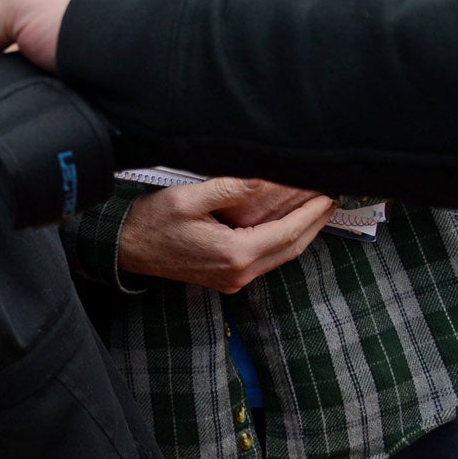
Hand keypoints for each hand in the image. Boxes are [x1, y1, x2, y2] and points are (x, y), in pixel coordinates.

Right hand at [118, 177, 334, 292]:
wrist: (126, 249)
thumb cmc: (152, 222)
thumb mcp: (187, 198)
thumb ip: (228, 188)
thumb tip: (263, 178)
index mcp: (234, 254)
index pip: (287, 233)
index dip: (311, 214)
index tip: (328, 195)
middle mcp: (239, 273)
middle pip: (290, 249)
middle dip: (314, 225)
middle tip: (330, 201)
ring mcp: (232, 280)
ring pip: (280, 257)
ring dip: (300, 235)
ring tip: (315, 212)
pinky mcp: (225, 279)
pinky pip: (265, 261)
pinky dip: (281, 243)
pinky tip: (285, 228)